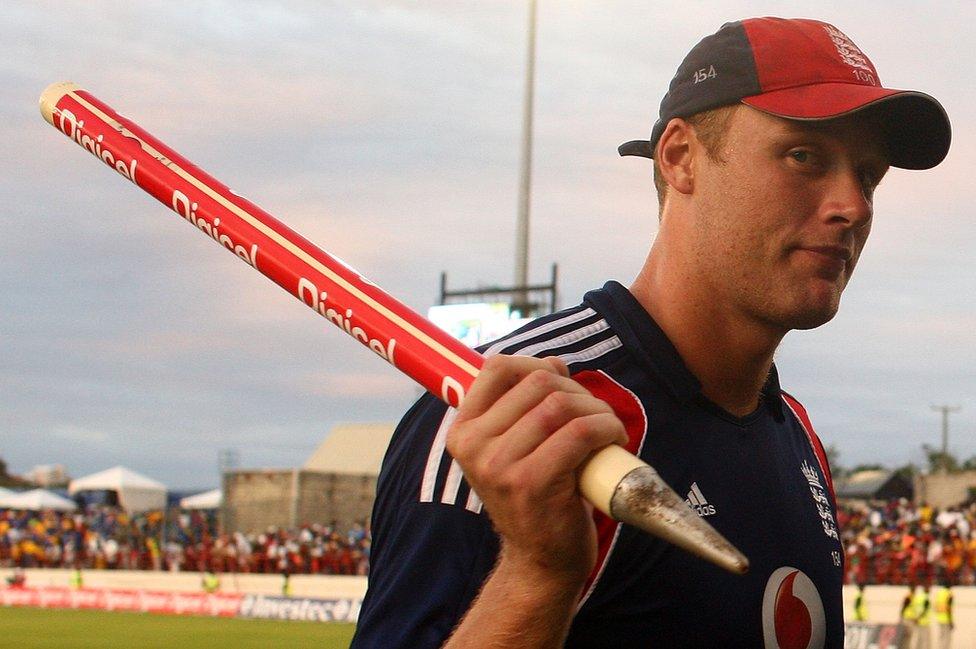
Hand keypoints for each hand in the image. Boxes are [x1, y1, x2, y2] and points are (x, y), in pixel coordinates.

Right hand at [446, 354, 627, 586]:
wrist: (541, 560)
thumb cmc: (536, 497)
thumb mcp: (513, 449)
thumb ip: (522, 407)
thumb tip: (552, 365)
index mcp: (464, 431)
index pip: (496, 368)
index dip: (536, 364)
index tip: (561, 383)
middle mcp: (474, 446)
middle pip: (537, 382)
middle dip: (577, 390)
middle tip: (594, 414)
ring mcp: (500, 466)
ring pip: (560, 405)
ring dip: (596, 409)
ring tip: (607, 428)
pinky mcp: (532, 483)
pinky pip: (580, 432)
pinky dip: (607, 428)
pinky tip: (614, 439)